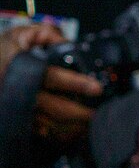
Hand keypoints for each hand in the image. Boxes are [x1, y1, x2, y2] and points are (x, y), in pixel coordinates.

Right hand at [0, 23, 103, 145]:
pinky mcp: (17, 119)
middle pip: (55, 107)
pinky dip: (59, 134)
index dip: (75, 83)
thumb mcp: (22, 33)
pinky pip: (41, 131)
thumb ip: (48, 34)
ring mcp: (17, 108)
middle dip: (81, 113)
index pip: (51, 77)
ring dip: (73, 127)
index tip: (96, 88)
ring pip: (49, 124)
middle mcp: (18, 91)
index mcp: (21, 67)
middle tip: (100, 114)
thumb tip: (70, 44)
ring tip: (92, 125)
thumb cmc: (5, 50)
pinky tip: (75, 132)